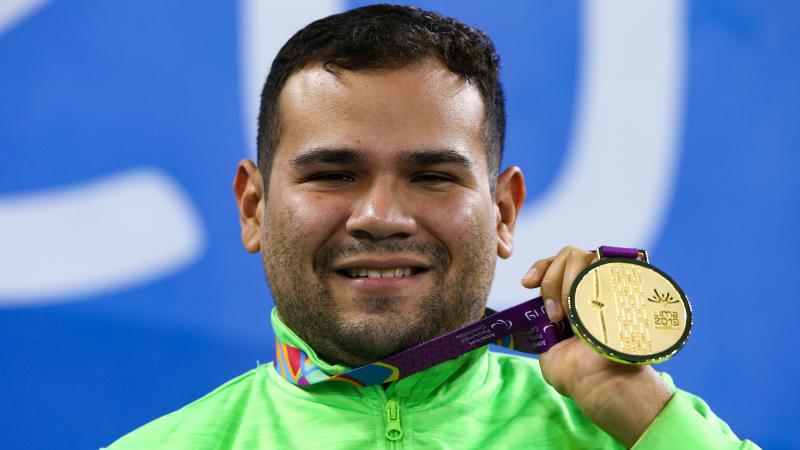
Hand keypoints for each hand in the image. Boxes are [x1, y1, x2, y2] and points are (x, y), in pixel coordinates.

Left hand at [521, 246, 672, 447]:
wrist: (600, 384)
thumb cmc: (573, 372)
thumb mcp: (547, 346)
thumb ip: (539, 324)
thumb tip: (529, 313)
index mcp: (570, 297)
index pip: (556, 264)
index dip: (541, 268)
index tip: (527, 284)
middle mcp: (591, 287)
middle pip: (570, 255)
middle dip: (553, 279)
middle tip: (554, 313)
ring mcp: (609, 285)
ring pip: (587, 256)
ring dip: (570, 283)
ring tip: (571, 315)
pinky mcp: (626, 286)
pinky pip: (611, 265)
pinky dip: (595, 279)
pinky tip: (588, 305)